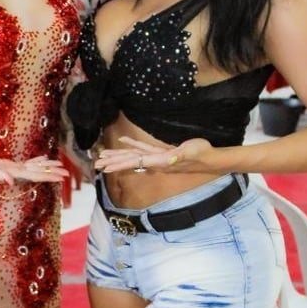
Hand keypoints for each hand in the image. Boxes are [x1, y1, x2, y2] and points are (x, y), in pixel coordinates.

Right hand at [0, 155, 68, 183]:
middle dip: (53, 173)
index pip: (36, 176)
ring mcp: (13, 169)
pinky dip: (36, 160)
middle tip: (67, 173)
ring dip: (47, 166)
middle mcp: (16, 173)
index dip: (50, 177)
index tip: (62, 178)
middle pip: (39, 173)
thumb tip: (12, 181)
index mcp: (14, 175)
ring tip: (60, 165)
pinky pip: (26, 163)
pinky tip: (43, 158)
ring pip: (35, 168)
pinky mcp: (9, 165)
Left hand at [94, 135, 214, 173]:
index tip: (105, 167)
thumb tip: (169, 159)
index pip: (134, 162)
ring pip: (133, 156)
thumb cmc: (201, 154)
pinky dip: (132, 144)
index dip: (118, 164)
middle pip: (129, 161)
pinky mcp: (161, 153)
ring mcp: (157, 158)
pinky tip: (123, 140)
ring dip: (119, 156)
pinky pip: (143, 148)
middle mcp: (155, 162)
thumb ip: (179, 157)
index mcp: (159, 161)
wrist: (210, 159)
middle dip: (113, 162)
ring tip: (104, 156)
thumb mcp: (190, 153)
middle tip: (96, 164)